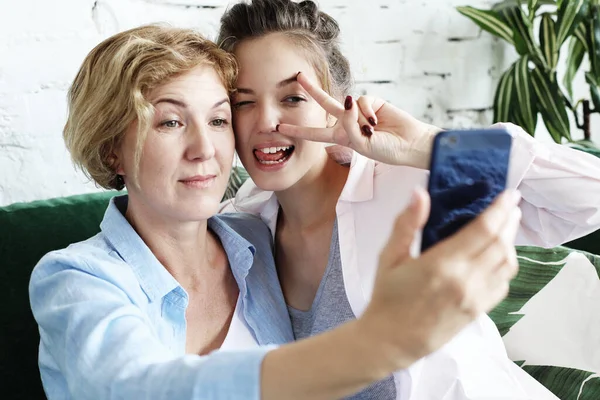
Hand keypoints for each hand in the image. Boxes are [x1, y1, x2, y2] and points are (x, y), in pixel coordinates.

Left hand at [276, 72, 441, 168]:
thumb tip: (348, 100)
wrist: (409, 145)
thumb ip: (350, 125)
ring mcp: (360, 111)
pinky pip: (362, 101)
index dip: (297, 131)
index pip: (315, 134)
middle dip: (312, 90)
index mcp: (342, 137)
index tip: (279, 129)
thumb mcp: (362, 145)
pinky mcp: (373, 101)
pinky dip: (367, 112)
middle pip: (325, 104)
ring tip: (373, 131)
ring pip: (346, 101)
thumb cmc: (386, 150)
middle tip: (298, 76)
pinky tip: (377, 122)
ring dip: (358, 118)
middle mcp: (348, 122)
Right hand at [359, 188, 521, 368]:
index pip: (483, 230)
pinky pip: (503, 284)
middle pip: (501, 244)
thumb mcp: (389, 256)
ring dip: (511, 242)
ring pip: (507, 264)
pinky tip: (500, 256)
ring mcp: (475, 298)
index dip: (500, 209)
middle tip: (511, 205)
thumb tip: (420, 193)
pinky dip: (507, 265)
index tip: (509, 194)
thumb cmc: (387, 296)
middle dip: (510, 221)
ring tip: (508, 227)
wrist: (391, 340)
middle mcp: (465, 281)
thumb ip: (407, 224)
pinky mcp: (479, 311)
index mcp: (442, 264)